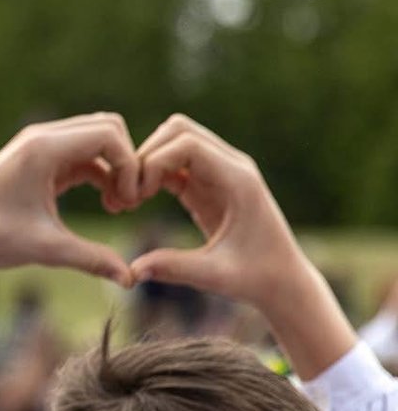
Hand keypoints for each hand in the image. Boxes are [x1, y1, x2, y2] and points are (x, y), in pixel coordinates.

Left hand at [0, 114, 138, 335]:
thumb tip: (131, 280)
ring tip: (118, 206)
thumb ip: (93, 259)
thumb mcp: (47, 249)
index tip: (131, 202)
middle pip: (107, 127)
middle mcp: (41, 138)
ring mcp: (38, 146)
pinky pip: (82, 154)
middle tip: (128, 202)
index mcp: (42, 149)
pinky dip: (100, 172)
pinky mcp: (38, 159)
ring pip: (96, 139)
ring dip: (114, 167)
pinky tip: (107, 204)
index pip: (108, 134)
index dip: (130, 165)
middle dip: (126, 161)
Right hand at [128, 115, 354, 379]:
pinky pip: (174, 163)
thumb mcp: (215, 276)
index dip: (153, 162)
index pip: (187, 144)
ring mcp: (221, 172)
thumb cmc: (256, 278)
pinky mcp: (210, 184)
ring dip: (147, 163)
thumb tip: (131, 272)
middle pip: (178, 130)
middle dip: (145, 156)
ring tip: (130, 199)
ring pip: (174, 140)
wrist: (283, 281)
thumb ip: (174, 268)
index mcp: (238, 180)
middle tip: (128, 194)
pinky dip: (152, 175)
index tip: (136, 196)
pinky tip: (137, 202)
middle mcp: (232, 167)